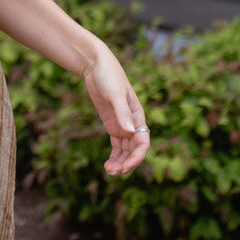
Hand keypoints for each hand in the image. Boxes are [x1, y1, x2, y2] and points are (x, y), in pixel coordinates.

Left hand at [82, 45, 149, 176]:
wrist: (96, 67)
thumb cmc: (109, 77)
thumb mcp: (115, 94)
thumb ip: (122, 112)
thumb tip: (130, 132)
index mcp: (138, 116)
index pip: (143, 143)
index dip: (137, 158)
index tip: (125, 168)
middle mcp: (132, 123)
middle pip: (134, 150)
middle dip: (126, 163)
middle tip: (113, 172)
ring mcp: (122, 125)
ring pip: (125, 150)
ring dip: (120, 162)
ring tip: (109, 171)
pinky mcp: (112, 125)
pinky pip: (117, 146)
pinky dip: (114, 156)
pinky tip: (107, 164)